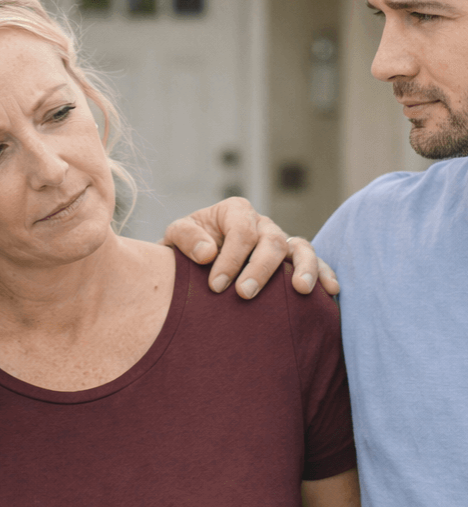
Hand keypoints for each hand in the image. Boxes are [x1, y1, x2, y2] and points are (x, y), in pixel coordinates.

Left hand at [162, 197, 338, 297]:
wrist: (193, 263)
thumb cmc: (186, 249)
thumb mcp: (175, 237)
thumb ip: (186, 238)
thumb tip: (208, 253)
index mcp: (235, 211)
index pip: (241, 231)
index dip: (230, 258)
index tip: (215, 286)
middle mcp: (262, 224)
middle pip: (272, 241)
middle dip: (259, 269)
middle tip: (243, 294)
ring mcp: (280, 242)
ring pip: (300, 248)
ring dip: (303, 268)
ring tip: (301, 290)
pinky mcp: (292, 262)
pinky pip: (314, 263)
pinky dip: (324, 274)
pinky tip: (330, 291)